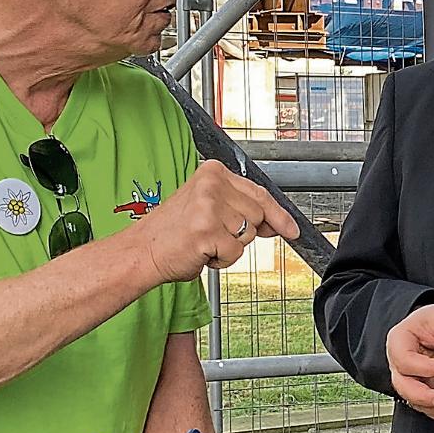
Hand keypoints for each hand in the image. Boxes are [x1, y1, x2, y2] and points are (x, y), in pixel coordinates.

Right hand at [132, 160, 298, 282]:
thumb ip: (240, 208)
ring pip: (247, 236)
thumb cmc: (173, 232)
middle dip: (242, 233)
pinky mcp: (206, 230)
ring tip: (203, 242)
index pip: (260, 193)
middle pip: (257, 216)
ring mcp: (209, 206)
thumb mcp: (208, 208)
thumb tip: (276, 222)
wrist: (141, 252)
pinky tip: (200, 252)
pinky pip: (234, 253)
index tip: (292, 229)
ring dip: (229, 247)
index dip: (279, 215)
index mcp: (213, 172)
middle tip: (213, 235)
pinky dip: (220, 260)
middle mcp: (212, 184)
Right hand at [388, 303, 433, 420]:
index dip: (426, 368)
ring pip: (414, 400)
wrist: (430, 328)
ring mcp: (408, 379)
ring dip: (433, 407)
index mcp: (398, 343)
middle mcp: (399, 364)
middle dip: (425, 397)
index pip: (405, 360)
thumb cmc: (429, 322)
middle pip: (404, 387)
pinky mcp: (420, 389)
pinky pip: (425, 405)